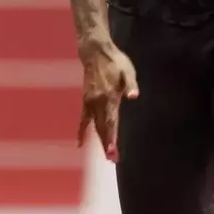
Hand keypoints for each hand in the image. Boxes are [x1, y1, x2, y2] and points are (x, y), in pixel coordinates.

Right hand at [76, 37, 138, 160]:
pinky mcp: (86, 101)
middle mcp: (97, 102)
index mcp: (109, 97)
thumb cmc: (116, 62)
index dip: (112, 139)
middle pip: (103, 128)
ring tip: (106, 155)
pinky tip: (80, 143)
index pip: (111, 122)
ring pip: (95, 126)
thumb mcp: (127, 71)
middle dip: (107, 145)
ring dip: (100, 141)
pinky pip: (83, 119)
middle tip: (113, 160)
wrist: (95, 53)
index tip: (113, 153)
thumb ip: (131, 84)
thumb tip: (134, 96)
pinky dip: (82, 131)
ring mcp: (90, 102)